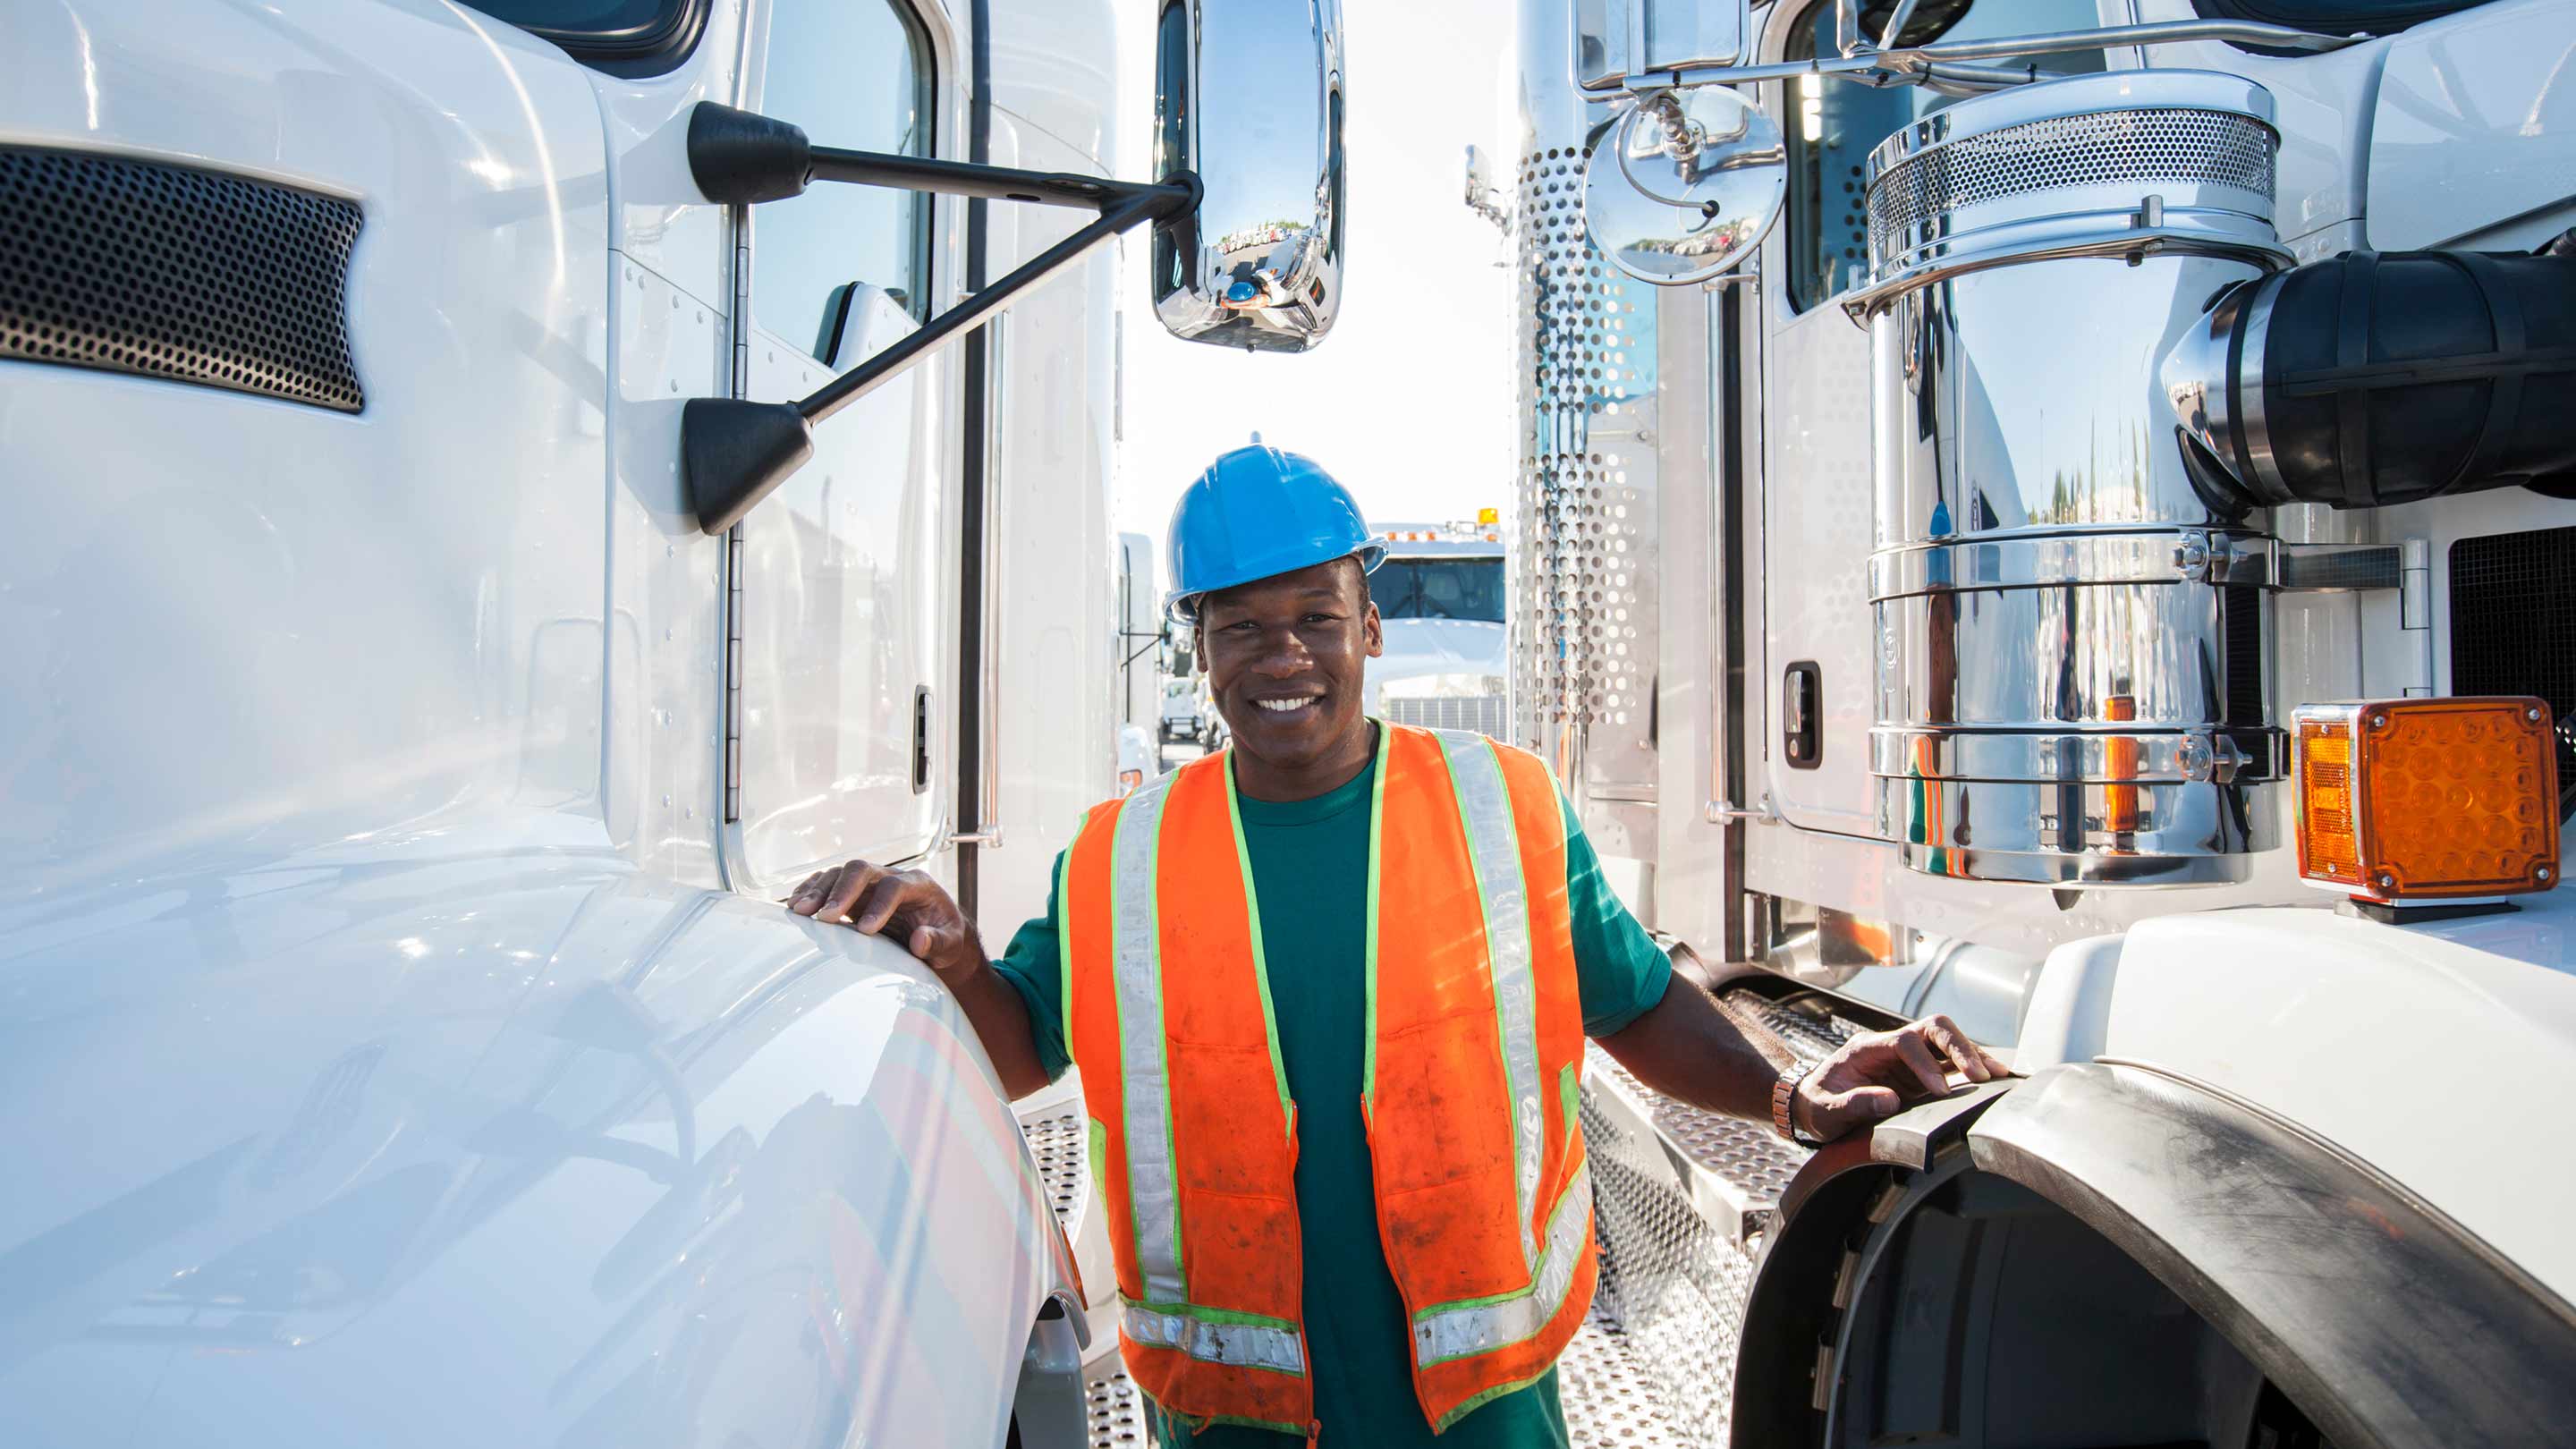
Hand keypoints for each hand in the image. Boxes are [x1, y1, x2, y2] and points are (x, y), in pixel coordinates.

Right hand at [786, 859, 979, 978]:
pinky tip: (795, 906)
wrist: (935, 931)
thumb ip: (939, 942)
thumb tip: (920, 940)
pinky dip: (810, 892)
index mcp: (919, 885)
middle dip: (841, 891)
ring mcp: (869, 883)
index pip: (896, 886)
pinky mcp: (852, 893)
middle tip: (824, 916)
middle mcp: (891, 876)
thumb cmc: (944, 936)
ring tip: (800, 911)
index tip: (866, 931)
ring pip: (840, 874)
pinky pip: (827, 883)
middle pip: (862, 870)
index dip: (880, 905)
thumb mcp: (951, 944)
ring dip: (819, 891)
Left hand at [1794, 1014, 2007, 1143]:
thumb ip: (1852, 1104)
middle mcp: (1891, 1047)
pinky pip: (1952, 1065)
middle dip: (1959, 1047)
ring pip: (1947, 1044)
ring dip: (1973, 1056)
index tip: (1940, 1091)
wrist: (1810, 1106)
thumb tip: (1890, 1101)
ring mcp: (1907, 1060)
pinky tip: (1994, 1081)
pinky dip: (1973, 1070)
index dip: (1925, 1064)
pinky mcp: (1920, 1075)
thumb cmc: (1816, 1105)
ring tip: (1999, 1077)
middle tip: (1980, 1076)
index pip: (1904, 1042)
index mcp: (1866, 1049)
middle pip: (1932, 1029)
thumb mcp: (1824, 1110)